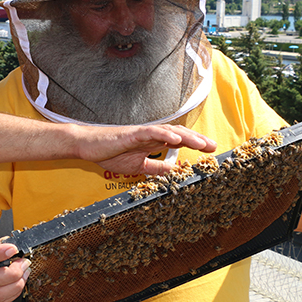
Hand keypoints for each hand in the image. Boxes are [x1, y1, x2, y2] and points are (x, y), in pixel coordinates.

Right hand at [87, 124, 216, 174]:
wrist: (89, 146)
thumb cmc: (110, 153)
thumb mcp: (138, 166)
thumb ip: (155, 167)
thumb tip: (173, 170)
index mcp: (152, 142)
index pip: (178, 141)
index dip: (194, 143)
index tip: (210, 149)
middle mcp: (150, 135)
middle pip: (178, 134)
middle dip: (197, 140)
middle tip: (213, 146)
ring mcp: (142, 133)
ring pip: (168, 131)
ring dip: (186, 136)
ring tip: (201, 142)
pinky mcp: (132, 133)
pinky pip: (150, 132)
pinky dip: (163, 134)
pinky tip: (175, 138)